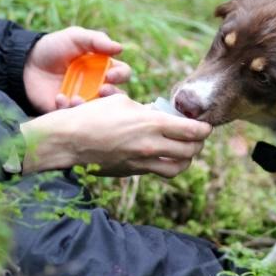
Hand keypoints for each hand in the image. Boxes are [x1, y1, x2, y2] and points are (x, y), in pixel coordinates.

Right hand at [20, 94, 212, 177]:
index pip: (193, 131)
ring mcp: (142, 161)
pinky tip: (161, 155)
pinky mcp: (132, 171)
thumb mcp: (124, 103)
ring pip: (178, 167)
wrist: (69, 140)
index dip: (204, 129)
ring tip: (185, 151)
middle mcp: (151, 145)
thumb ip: (147, 110)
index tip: (205, 126)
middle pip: (191, 151)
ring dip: (186, 160)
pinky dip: (165, 164)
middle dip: (199, 144)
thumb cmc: (94, 115)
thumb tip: (160, 113)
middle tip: (198, 138)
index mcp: (152, 123)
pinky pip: (158, 171)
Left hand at [23, 26, 131, 112]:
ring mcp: (84, 100)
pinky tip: (59, 97)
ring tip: (78, 99)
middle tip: (103, 90)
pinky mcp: (68, 112)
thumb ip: (96, 40)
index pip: (122, 73)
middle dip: (113, 94)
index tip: (110, 74)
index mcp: (102, 68)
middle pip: (116, 95)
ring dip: (93, 106)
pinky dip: (69, 108)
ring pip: (100, 110)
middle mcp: (97, 86)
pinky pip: (76, 117)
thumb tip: (120, 48)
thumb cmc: (52, 48)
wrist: (24, 63)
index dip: (120, 75)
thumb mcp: (74, 37)